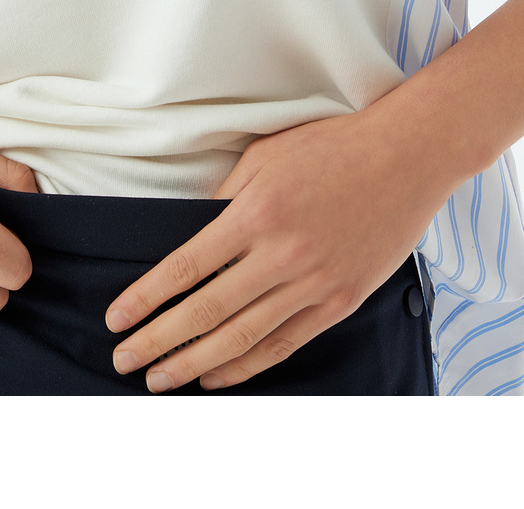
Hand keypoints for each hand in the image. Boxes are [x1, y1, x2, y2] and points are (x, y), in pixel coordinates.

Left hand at [103, 99, 443, 391]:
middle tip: (124, 361)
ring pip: (242, 337)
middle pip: (204, 311)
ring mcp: (313, 283)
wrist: (406, 156)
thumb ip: (225, 198)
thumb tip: (188, 235)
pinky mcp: (340, 301)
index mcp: (256, 212)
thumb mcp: (265, 157)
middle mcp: (281, 254)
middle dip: (158, 341)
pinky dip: (248, 366)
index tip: (116, 321)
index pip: (184, 268)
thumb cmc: (333, 146)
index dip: (145, 300)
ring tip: (161, 379)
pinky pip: (285, 343)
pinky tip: (218, 376)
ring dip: (195, 363)